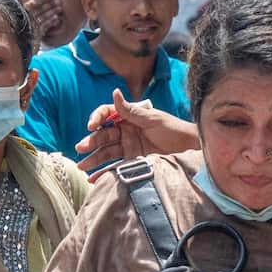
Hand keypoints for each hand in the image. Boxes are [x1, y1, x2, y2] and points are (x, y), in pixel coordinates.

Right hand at [24, 0, 61, 40]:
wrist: (19, 42)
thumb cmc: (24, 24)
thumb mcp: (25, 12)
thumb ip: (31, 2)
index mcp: (22, 11)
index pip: (32, 3)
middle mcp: (26, 18)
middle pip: (40, 10)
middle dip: (50, 5)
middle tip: (58, 1)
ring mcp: (31, 26)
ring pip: (43, 17)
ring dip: (52, 12)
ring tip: (60, 8)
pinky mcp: (36, 34)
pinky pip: (45, 26)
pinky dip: (51, 22)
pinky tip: (57, 18)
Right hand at [75, 87, 197, 177]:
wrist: (190, 149)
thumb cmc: (174, 129)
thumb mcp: (153, 119)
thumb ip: (132, 111)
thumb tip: (115, 92)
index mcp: (129, 117)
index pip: (107, 114)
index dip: (97, 119)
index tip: (92, 126)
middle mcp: (126, 131)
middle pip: (103, 135)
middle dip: (91, 142)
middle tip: (80, 148)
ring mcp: (128, 147)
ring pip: (106, 152)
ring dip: (94, 159)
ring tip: (82, 167)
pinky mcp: (133, 162)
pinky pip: (116, 167)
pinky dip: (104, 173)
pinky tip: (93, 179)